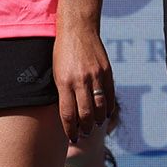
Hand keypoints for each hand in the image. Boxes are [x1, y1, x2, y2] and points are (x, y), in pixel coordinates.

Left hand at [54, 23, 115, 139]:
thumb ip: (63, 92)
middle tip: (84, 133)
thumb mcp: (56, 72)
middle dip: (85, 128)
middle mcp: (80, 80)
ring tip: (94, 124)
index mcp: (63, 82)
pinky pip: (109, 95)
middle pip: (85, 114)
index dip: (70, 130)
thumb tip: (69, 115)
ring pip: (100, 107)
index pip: (68, 114)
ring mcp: (95, 76)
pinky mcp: (106, 71)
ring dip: (98, 120)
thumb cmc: (62, 52)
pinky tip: (104, 113)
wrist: (77, 29)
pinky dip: (108, 107)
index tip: (72, 137)